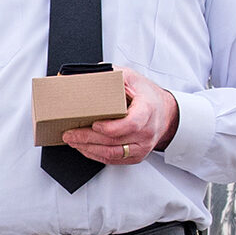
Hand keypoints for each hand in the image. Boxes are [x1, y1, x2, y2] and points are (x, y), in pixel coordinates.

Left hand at [64, 69, 179, 166]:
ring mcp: (142, 147)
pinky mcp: (136, 156)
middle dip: (88, 138)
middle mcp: (146, 132)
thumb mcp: (132, 78)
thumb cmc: (148, 96)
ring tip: (72, 140)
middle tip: (70, 133)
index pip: (131, 124)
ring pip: (112, 154)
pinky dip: (95, 155)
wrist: (166, 114)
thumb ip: (111, 75)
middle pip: (114, 140)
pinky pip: (114, 160)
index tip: (94, 124)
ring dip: (88, 148)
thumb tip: (85, 74)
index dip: (111, 127)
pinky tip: (84, 148)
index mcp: (147, 110)